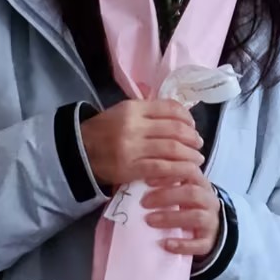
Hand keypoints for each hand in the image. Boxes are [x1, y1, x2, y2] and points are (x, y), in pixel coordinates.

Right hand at [80, 100, 203, 189]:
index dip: (187, 118)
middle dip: (192, 138)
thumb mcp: (124, 111)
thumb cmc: (105, 129)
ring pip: (171, 150)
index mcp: (134, 108)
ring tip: (198, 158)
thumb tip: (179, 117)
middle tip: (200, 144)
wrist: (80, 150)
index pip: (170, 109)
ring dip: (190, 155)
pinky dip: (178, 170)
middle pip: (174, 130)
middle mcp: (134, 126)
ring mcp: (132, 148)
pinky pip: (162, 168)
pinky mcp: (131, 168)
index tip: (193, 126)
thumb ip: (148, 112)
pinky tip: (187, 171)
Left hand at [142, 171, 222, 258]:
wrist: (208, 231)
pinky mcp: (209, 242)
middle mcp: (209, 200)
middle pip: (192, 193)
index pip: (190, 172)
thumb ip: (167, 184)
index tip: (147, 181)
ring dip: (171, 218)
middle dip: (166, 197)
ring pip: (196, 217)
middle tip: (144, 203)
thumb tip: (137, 178)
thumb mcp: (181, 191)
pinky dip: (182, 244)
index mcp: (201, 184)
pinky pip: (199, 244)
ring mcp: (212, 221)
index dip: (170, 175)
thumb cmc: (188, 206)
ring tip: (150, 221)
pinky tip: (165, 244)